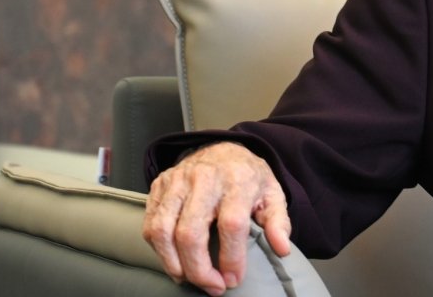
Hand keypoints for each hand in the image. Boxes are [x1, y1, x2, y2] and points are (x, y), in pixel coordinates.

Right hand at [143, 141, 291, 295]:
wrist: (222, 148)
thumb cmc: (247, 176)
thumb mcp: (272, 193)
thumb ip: (278, 221)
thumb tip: (282, 249)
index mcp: (238, 180)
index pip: (231, 224)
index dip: (231, 257)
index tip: (234, 279)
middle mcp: (204, 178)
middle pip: (190, 233)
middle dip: (199, 269)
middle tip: (212, 286)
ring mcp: (178, 181)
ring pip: (163, 231)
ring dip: (173, 263)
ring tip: (188, 278)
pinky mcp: (160, 185)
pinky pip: (150, 224)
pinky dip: (158, 249)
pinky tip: (174, 260)